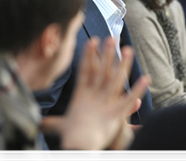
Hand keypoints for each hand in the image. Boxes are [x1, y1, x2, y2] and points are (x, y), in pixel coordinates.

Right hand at [41, 36, 148, 156]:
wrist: (77, 148)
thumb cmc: (69, 137)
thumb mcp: (58, 126)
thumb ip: (50, 122)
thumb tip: (38, 123)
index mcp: (81, 95)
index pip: (85, 70)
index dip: (89, 55)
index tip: (92, 41)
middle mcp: (94, 95)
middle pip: (102, 70)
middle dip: (107, 53)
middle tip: (112, 37)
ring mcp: (106, 102)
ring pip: (116, 79)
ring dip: (123, 65)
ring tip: (128, 50)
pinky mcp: (116, 112)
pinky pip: (129, 99)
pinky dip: (138, 89)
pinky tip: (146, 79)